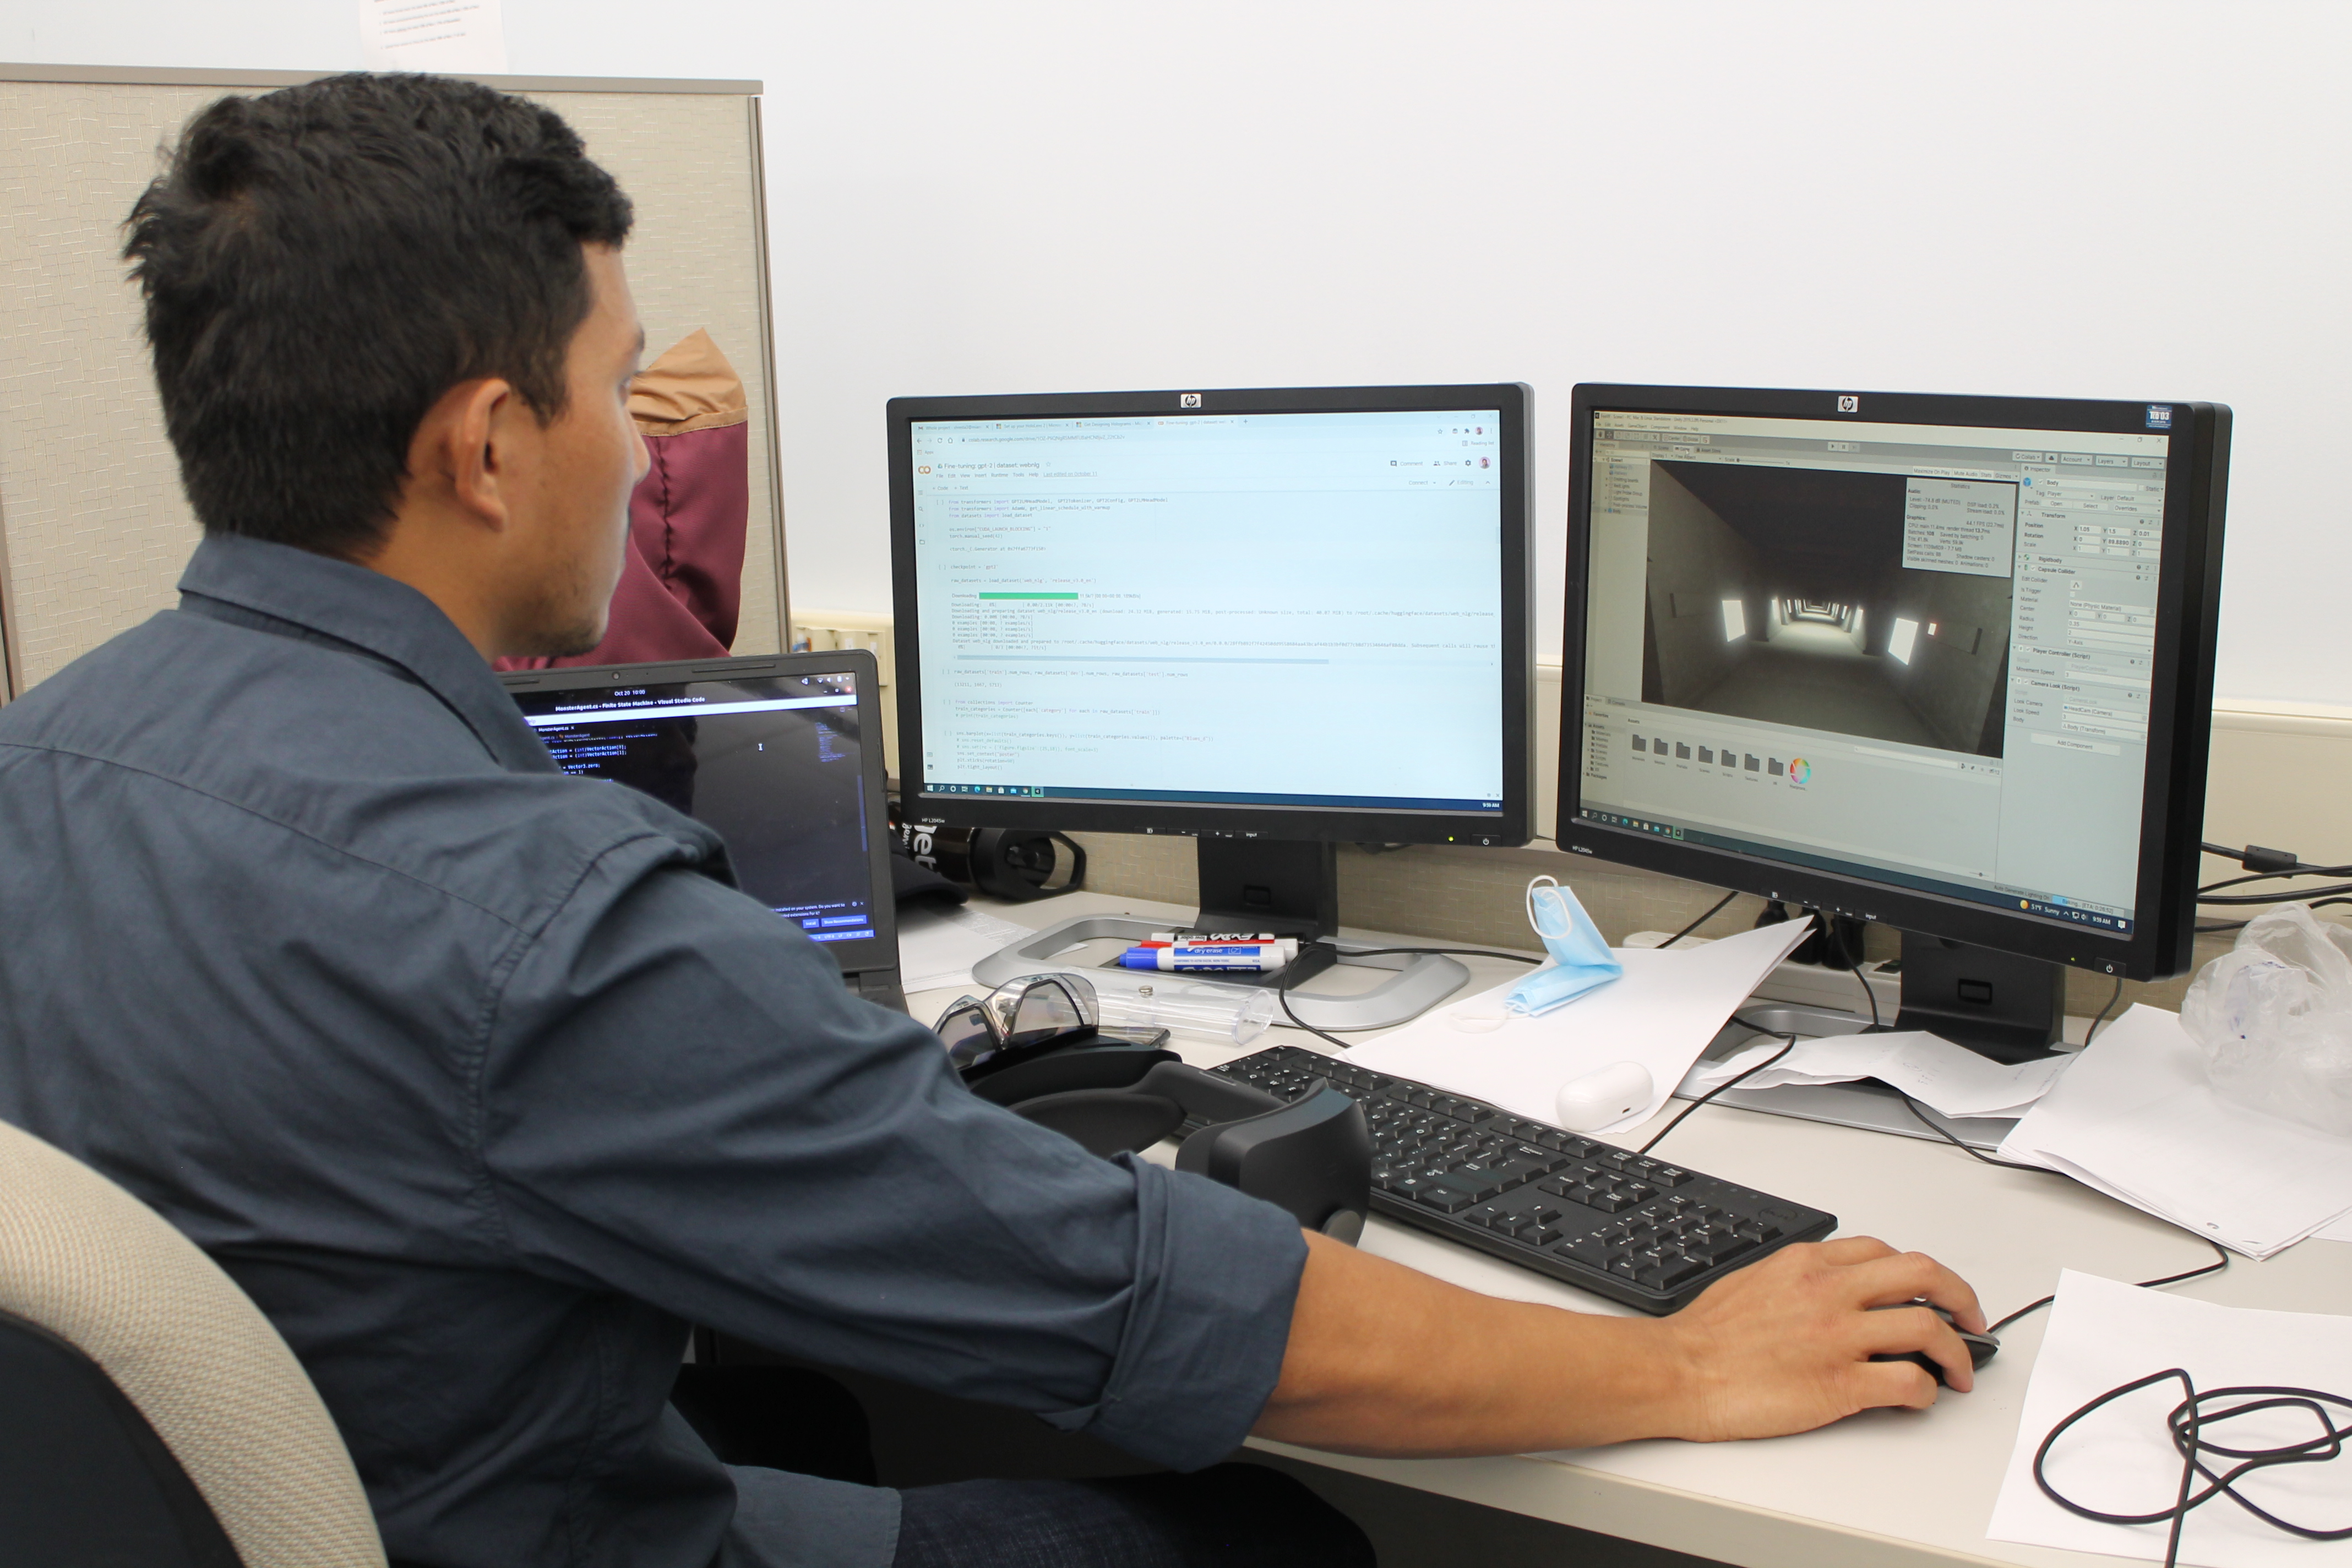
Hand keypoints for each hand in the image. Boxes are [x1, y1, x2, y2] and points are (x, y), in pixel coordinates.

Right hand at [1660, 1237, 1985, 1441]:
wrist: (1680, 1371)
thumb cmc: (1707, 1334)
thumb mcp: (1754, 1279)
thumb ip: (1799, 1277)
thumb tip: (1832, 1287)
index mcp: (1809, 1264)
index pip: (1886, 1252)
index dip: (1922, 1273)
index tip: (1932, 1292)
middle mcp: (1831, 1292)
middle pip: (1924, 1276)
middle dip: (1962, 1298)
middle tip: (1972, 1322)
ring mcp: (1839, 1338)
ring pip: (1928, 1329)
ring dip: (1957, 1353)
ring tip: (1959, 1372)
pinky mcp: (1841, 1385)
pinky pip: (1907, 1383)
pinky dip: (1926, 1393)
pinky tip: (1919, 1399)